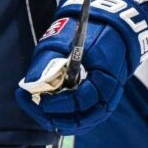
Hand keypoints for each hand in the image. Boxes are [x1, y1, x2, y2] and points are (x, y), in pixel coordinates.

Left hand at [16, 0, 147, 132]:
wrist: (117, 26)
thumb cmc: (93, 31)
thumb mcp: (68, 40)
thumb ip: (50, 61)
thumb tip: (29, 84)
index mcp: (106, 76)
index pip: (82, 100)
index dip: (59, 103)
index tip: (40, 99)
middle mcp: (110, 93)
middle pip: (84, 119)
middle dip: (57, 118)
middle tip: (37, 109)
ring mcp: (108, 98)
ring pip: (86, 122)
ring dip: (62, 121)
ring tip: (42, 113)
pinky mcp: (102, 99)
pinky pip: (87, 116)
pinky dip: (70, 118)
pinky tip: (53, 114)